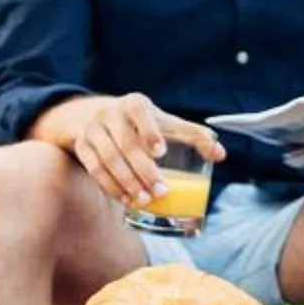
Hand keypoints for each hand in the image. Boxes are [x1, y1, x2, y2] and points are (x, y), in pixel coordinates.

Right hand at [37, 93, 221, 211]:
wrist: (99, 117)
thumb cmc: (144, 124)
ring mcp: (92, 130)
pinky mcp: (82, 146)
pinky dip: (110, 186)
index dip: (148, 131)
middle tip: (161, 191)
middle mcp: (110, 113)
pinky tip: (125, 200)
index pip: (138, 111)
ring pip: (107, 159)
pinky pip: (93, 169)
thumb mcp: (167, 123)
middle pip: (125, 144)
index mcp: (134, 104)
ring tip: (145, 200)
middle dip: (143, 171)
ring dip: (126, 183)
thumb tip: (221, 155)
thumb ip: (194, 136)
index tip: (161, 152)